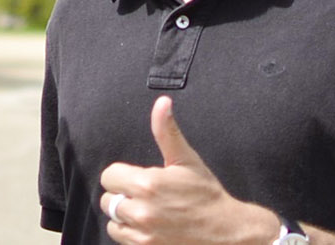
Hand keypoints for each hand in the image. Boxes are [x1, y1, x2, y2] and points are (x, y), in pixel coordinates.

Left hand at [98, 96, 278, 244]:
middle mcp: (141, 211)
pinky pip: (122, 239)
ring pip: (113, 222)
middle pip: (108, 200)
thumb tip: (162, 102)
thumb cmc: (206, 195)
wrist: (226, 232)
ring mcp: (143, 234)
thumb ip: (167, 132)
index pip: (109, 176)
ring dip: (124, 217)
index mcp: (148, 184)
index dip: (122, 175)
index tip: (137, 178)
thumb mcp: (186, 160)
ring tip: (146, 212)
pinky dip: (130, 234)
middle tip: (145, 196)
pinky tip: (149, 227)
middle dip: (123, 196)